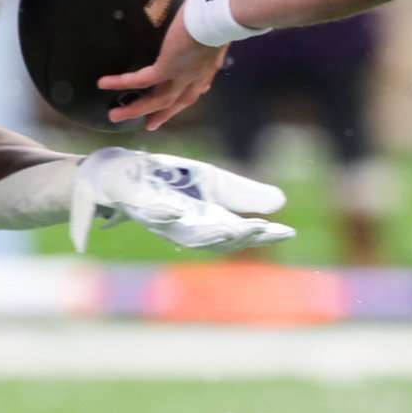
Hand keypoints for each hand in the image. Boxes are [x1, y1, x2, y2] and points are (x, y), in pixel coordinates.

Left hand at [68, 147, 289, 251]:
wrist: (124, 172)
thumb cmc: (170, 181)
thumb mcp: (213, 184)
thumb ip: (242, 195)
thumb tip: (281, 202)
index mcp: (207, 222)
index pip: (239, 233)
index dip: (262, 235)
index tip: (287, 231)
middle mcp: (185, 226)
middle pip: (214, 239)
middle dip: (236, 236)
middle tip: (259, 231)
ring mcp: (160, 218)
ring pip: (185, 233)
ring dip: (206, 233)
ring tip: (228, 228)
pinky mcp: (137, 204)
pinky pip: (148, 212)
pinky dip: (160, 214)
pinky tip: (172, 211)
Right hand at [102, 0, 231, 131]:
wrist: (226, 2)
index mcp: (211, 55)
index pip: (201, 80)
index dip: (192, 90)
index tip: (186, 97)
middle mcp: (199, 70)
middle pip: (180, 101)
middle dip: (163, 114)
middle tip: (150, 125)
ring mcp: (183, 72)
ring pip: (157, 100)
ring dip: (136, 109)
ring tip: (115, 116)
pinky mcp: (167, 67)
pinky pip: (139, 81)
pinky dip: (121, 83)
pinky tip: (103, 84)